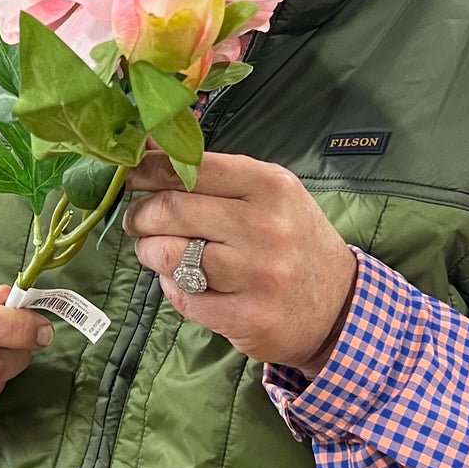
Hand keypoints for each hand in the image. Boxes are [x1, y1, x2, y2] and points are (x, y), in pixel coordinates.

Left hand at [123, 152, 357, 375]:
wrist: (339, 305)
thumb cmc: (294, 241)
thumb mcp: (268, 194)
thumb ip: (212, 174)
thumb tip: (146, 150)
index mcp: (269, 186)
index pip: (189, 169)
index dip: (146, 171)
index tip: (129, 177)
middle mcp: (265, 227)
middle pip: (170, 211)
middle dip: (140, 215)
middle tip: (137, 220)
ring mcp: (256, 275)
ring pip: (168, 255)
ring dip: (149, 252)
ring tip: (156, 250)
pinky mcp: (246, 317)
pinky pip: (182, 296)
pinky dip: (172, 287)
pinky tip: (184, 281)